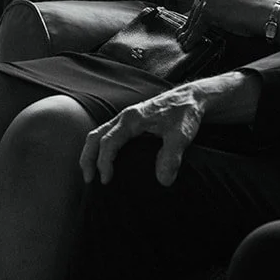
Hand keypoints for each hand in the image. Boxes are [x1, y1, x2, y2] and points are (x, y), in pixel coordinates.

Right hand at [80, 83, 208, 186]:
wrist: (191, 98)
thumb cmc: (185, 115)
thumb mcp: (181, 136)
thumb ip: (171, 157)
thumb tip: (162, 181)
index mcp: (132, 119)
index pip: (109, 141)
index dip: (104, 162)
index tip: (106, 180)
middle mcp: (124, 117)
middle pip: (95, 136)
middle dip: (88, 157)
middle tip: (88, 180)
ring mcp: (126, 118)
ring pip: (98, 133)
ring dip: (91, 152)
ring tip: (90, 173)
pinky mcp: (131, 122)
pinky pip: (107, 133)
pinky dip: (99, 147)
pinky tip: (105, 159)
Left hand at [181, 0, 272, 44]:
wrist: (269, 13)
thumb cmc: (259, 9)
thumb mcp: (236, 0)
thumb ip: (222, 2)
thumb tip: (211, 15)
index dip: (198, 11)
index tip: (192, 20)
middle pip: (197, 5)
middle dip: (190, 21)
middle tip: (183, 32)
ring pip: (195, 16)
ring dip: (188, 30)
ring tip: (184, 41)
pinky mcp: (208, 10)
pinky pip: (198, 26)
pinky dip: (193, 37)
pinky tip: (189, 44)